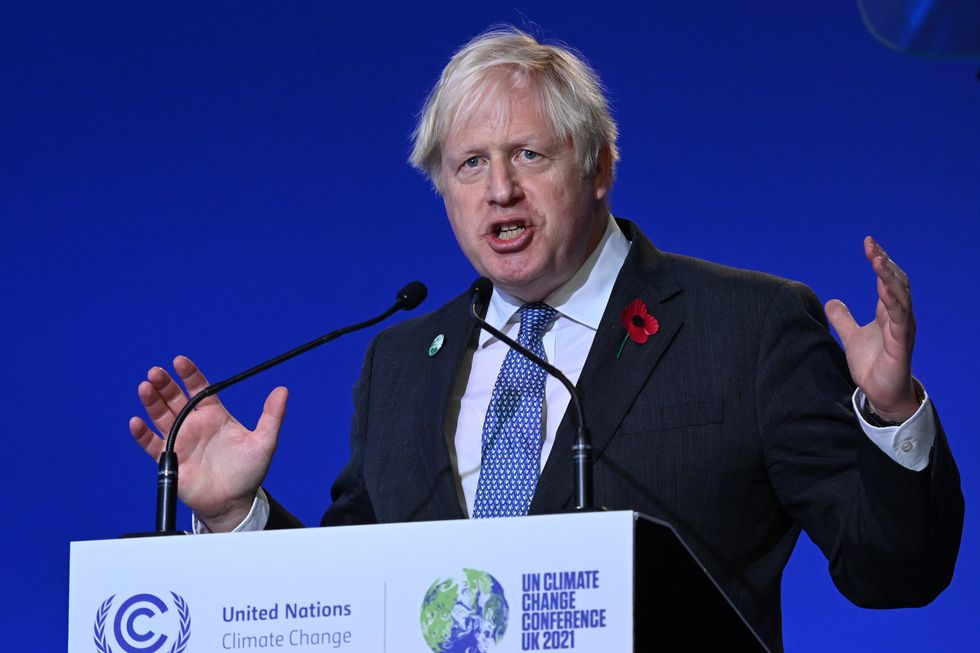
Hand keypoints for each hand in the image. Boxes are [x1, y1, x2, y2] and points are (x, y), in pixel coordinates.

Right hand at [129, 355, 287, 531]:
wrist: (234, 502)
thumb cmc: (249, 472)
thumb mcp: (264, 441)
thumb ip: (272, 416)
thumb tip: (283, 390)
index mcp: (215, 415)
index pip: (199, 389)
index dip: (189, 374)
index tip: (179, 361)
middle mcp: (194, 424)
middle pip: (175, 398)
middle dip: (165, 384)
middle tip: (156, 371)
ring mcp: (180, 440)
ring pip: (161, 416)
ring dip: (152, 402)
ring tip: (145, 387)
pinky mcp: (169, 459)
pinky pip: (152, 444)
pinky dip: (142, 434)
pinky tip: (137, 422)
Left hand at [825, 237, 919, 422]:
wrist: (881, 393)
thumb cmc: (874, 365)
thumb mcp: (852, 338)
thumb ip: (843, 319)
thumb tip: (831, 301)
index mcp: (888, 313)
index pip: (886, 280)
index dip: (879, 262)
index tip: (869, 243)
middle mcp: (899, 317)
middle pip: (895, 282)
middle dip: (884, 262)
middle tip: (871, 245)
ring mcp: (902, 330)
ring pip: (900, 297)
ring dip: (889, 278)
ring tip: (878, 260)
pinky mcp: (901, 345)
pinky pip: (900, 320)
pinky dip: (893, 303)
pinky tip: (884, 290)